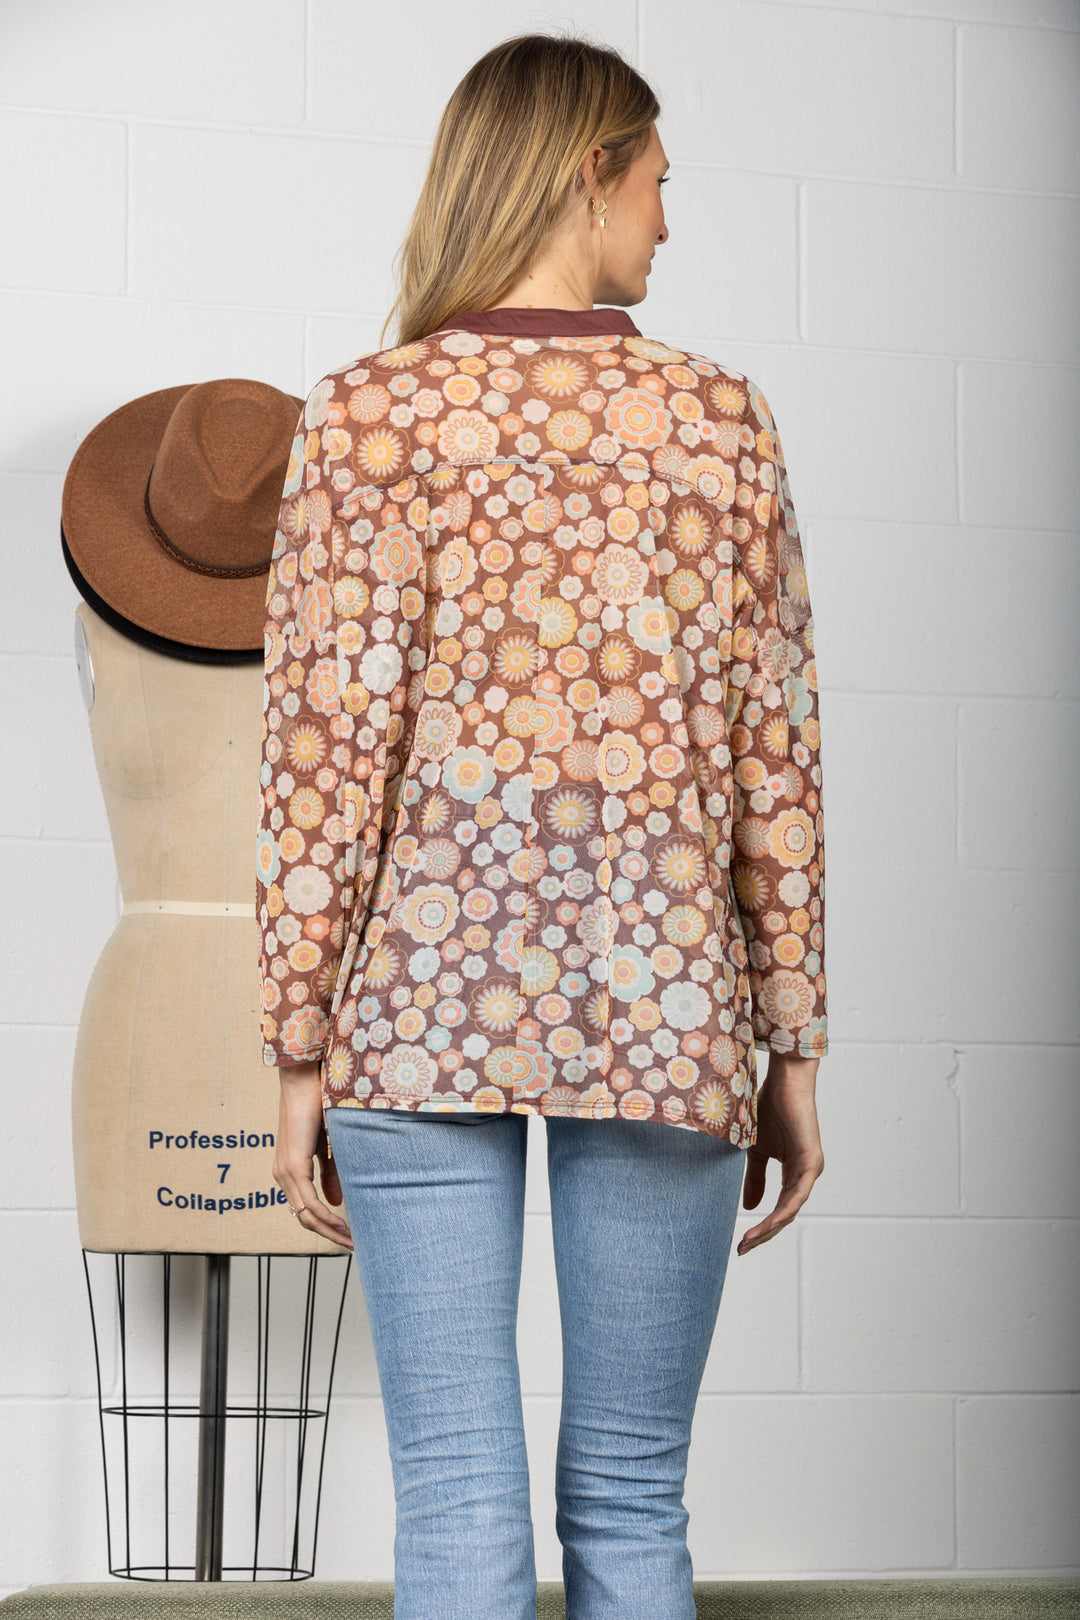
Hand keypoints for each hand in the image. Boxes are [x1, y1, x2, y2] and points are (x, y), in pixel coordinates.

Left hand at [273, 1061, 352, 1250]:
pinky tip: (341, 1224)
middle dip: (329, 1236)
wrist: (304, 1080)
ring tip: (351, 1241)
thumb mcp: (327, 1147)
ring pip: (306, 1215)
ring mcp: (285, 1172)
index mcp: (289, 1171)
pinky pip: (309, 1202)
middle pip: (304, 1219)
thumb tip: (335, 1203)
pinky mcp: (293, 1165)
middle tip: (353, 1246)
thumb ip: (330, 1174)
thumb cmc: (316, 1106)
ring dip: (330, 1230)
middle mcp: (282, 1175)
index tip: (348, 1236)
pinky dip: (326, 1217)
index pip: (305, 1210)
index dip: (326, 1227)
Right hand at [737, 1055, 823, 1256]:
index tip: (742, 1243)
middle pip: (785, 1216)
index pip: (778, 1210)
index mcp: (794, 1174)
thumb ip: (755, 1180)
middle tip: (743, 1250)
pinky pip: (797, 1195)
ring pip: (791, 1210)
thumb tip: (750, 1209)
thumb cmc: (770, 1111)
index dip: (761, 1228)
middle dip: (763, 1235)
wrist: (782, 1084)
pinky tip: (768, 1223)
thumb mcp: (756, 1152)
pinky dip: (782, 1211)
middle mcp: (805, 1176)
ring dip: (769, 1228)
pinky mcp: (811, 1162)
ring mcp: (810, 1170)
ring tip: (749, 1241)